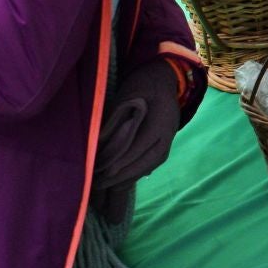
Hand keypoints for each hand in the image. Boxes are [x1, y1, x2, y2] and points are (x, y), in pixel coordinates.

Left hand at [93, 62, 183, 190]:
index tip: (106, 171)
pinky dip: (135, 174)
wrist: (163, 79)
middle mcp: (167, 133)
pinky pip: (150, 164)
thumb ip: (117, 118)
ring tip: (107, 187)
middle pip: (146, 160)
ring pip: (148, 165)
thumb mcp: (127, 95)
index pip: (141, 144)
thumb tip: (100, 142)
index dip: (124, 160)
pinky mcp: (163, 145)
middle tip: (99, 184)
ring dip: (128, 178)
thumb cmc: (142, 84)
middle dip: (122, 175)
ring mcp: (167, 140)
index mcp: (161, 119)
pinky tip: (120, 183)